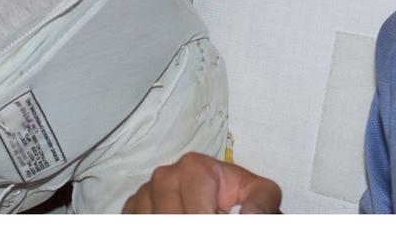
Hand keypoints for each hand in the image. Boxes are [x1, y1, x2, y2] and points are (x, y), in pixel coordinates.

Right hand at [122, 153, 281, 213]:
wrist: (218, 196)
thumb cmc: (236, 193)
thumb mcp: (259, 193)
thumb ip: (262, 204)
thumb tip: (248, 217)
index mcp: (193, 167)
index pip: (195, 214)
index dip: (208, 225)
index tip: (218, 223)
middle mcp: (163, 176)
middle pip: (168, 221)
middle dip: (190, 228)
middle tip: (207, 226)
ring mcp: (145, 193)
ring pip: (149, 224)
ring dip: (168, 228)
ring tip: (192, 223)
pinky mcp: (133, 207)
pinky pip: (132, 223)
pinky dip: (149, 226)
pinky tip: (169, 224)